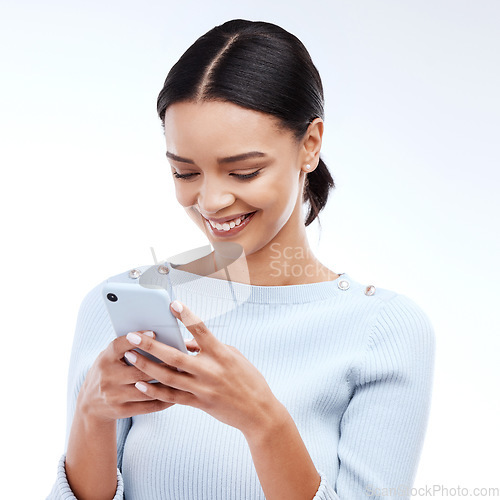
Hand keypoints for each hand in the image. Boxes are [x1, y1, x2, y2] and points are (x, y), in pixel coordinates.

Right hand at [76, 331, 174, 422]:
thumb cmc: (108, 371)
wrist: (89, 404)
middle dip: (162, 365)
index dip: (136, 339)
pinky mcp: (121, 411)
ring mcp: (114, 396)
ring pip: (147, 389)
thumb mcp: (110, 357)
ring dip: (167, 383)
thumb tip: (155, 337)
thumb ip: (126, 348)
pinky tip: (176, 393)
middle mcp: (108, 377)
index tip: (154, 333)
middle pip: (140, 370)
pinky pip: (148, 406)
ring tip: (183, 376)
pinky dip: (164, 400)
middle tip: (181, 359)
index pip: (119, 345)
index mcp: (105, 359)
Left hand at [123, 300, 281, 434]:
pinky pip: (172, 397)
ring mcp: (203, 388)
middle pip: (175, 355)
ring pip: (168, 376)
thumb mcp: (232, 356)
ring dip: (146, 366)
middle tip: (132, 335)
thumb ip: (208, 348)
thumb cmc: (247, 379)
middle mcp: (210, 370)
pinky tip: (140, 384)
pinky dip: (155, 390)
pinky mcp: (200, 403)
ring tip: (129, 357)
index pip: (201, 329)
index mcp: (221, 353)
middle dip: (151, 345)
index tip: (172, 304)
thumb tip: (185, 342)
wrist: (258, 412)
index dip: (186, 316)